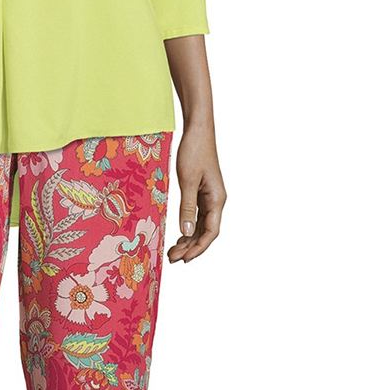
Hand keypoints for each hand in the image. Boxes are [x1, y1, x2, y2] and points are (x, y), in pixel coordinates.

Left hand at [168, 121, 224, 264]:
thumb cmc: (194, 151)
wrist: (198, 130)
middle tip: (172, 258)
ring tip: (173, 251)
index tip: (184, 259)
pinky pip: (197, 216)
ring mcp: (209, 197)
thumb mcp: (187, 180)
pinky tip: (179, 235)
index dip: (199, 248)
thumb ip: (187, 207)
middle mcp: (216, 201)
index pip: (211, 232)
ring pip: (201, 226)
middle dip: (190, 247)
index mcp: (217, 199)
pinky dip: (188, 227)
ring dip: (188, 239)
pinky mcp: (202, 192)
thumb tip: (187, 231)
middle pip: (206, 232)